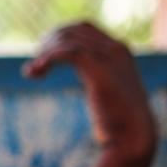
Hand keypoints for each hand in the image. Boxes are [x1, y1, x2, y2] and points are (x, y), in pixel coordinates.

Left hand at [21, 22, 156, 162]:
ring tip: (32, 72)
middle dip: (48, 43)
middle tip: (34, 65)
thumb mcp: (105, 91)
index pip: (83, 28)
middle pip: (72, 31)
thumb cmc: (118, 121)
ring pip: (68, 40)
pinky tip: (37, 72)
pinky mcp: (101, 71)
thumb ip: (94, 76)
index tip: (42, 53)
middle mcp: (116, 49)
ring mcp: (110, 58)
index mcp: (119, 51)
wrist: (134, 138)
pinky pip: (68, 53)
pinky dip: (48, 59)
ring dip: (44, 53)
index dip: (59, 36)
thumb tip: (78, 77)